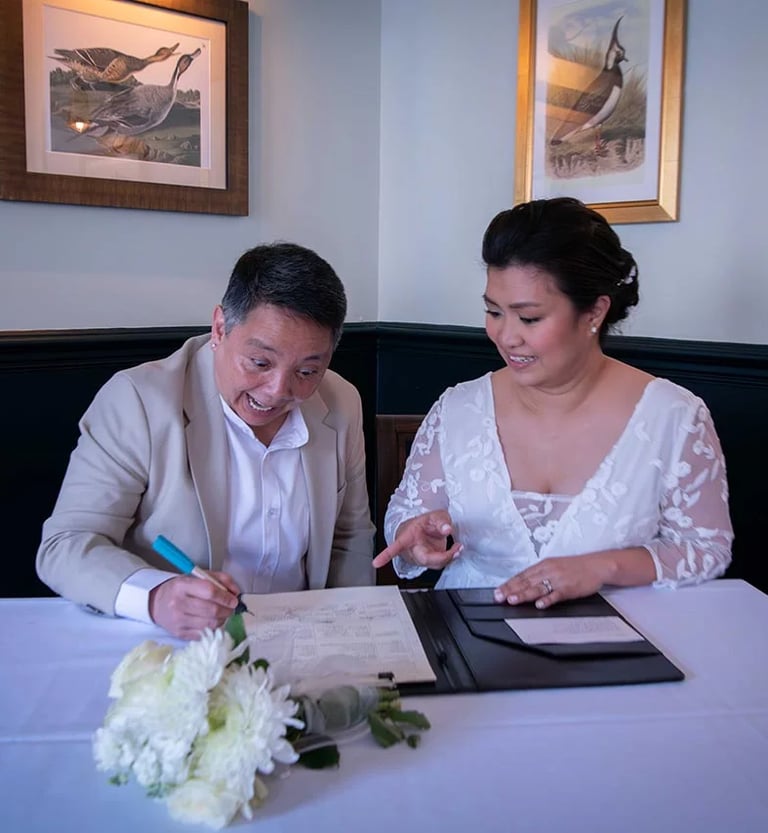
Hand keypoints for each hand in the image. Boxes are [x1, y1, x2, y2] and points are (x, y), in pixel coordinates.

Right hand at [149, 571, 240, 638]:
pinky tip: (213, 621)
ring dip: (222, 620)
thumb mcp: (198, 576)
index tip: (233, 599)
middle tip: (231, 607)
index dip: (225, 597)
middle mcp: (178, 603)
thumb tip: (236, 592)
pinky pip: (204, 634)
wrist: (157, 603)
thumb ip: (220, 579)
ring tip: (223, 614)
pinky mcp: (179, 634)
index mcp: (183, 585)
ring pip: (210, 624)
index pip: (210, 591)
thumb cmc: (181, 588)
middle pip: (212, 610)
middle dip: (227, 610)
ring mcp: (178, 621)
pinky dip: (213, 628)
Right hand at [372, 510, 461, 570]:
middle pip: (424, 559)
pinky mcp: (430, 562)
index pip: (395, 546)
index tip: (376, 563)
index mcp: (407, 537)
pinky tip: (456, 550)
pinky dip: (450, 558)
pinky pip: (439, 564)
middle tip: (455, 549)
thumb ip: (441, 521)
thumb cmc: (425, 523)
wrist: (425, 529)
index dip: (385, 555)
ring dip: (449, 557)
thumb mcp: (434, 515)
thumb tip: (447, 529)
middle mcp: (412, 550)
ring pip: (434, 563)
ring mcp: (421, 557)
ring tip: (458, 547)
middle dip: (441, 557)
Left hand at [493, 555, 607, 609]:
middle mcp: (548, 571)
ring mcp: (558, 580)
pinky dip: (548, 599)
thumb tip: (522, 584)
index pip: (522, 575)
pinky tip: (539, 604)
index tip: (498, 591)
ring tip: (513, 600)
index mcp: (543, 565)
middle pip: (526, 581)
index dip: (508, 584)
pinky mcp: (569, 588)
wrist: (596, 565)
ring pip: (538, 588)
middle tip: (499, 597)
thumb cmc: (575, 567)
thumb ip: (539, 574)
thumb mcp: (554, 566)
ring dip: (524, 594)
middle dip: (511, 590)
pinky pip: (557, 594)